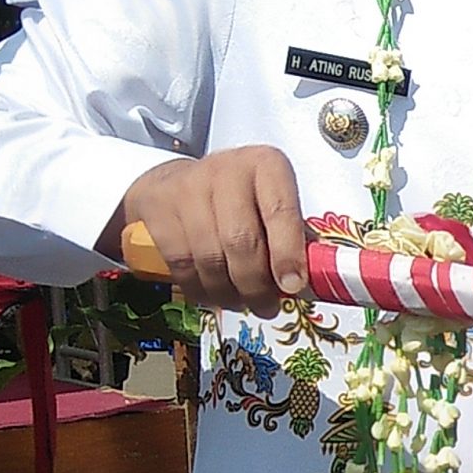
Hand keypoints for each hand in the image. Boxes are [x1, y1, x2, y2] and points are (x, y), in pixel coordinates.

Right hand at [105, 146, 307, 313]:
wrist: (175, 182)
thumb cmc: (239, 199)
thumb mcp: (273, 203)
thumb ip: (294, 238)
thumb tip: (314, 281)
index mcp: (266, 165)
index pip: (280, 211)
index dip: (287, 253)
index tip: (293, 286)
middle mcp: (226, 171)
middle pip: (241, 241)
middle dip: (256, 285)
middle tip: (267, 307)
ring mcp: (188, 188)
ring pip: (210, 258)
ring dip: (229, 293)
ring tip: (243, 304)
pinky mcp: (158, 209)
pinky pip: (182, 264)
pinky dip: (200, 290)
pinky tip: (214, 297)